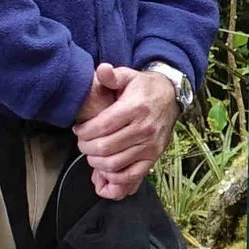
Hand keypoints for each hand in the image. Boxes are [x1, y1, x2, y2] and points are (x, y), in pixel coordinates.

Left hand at [71, 63, 178, 199]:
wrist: (170, 96)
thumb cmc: (143, 87)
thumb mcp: (128, 75)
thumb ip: (112, 75)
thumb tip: (102, 69)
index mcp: (135, 108)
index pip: (102, 127)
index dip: (84, 132)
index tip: (78, 129)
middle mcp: (144, 128)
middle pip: (105, 147)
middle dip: (86, 148)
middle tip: (82, 143)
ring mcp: (150, 145)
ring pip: (115, 164)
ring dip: (96, 162)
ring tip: (92, 153)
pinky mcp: (154, 157)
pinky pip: (132, 175)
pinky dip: (115, 178)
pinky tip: (105, 170)